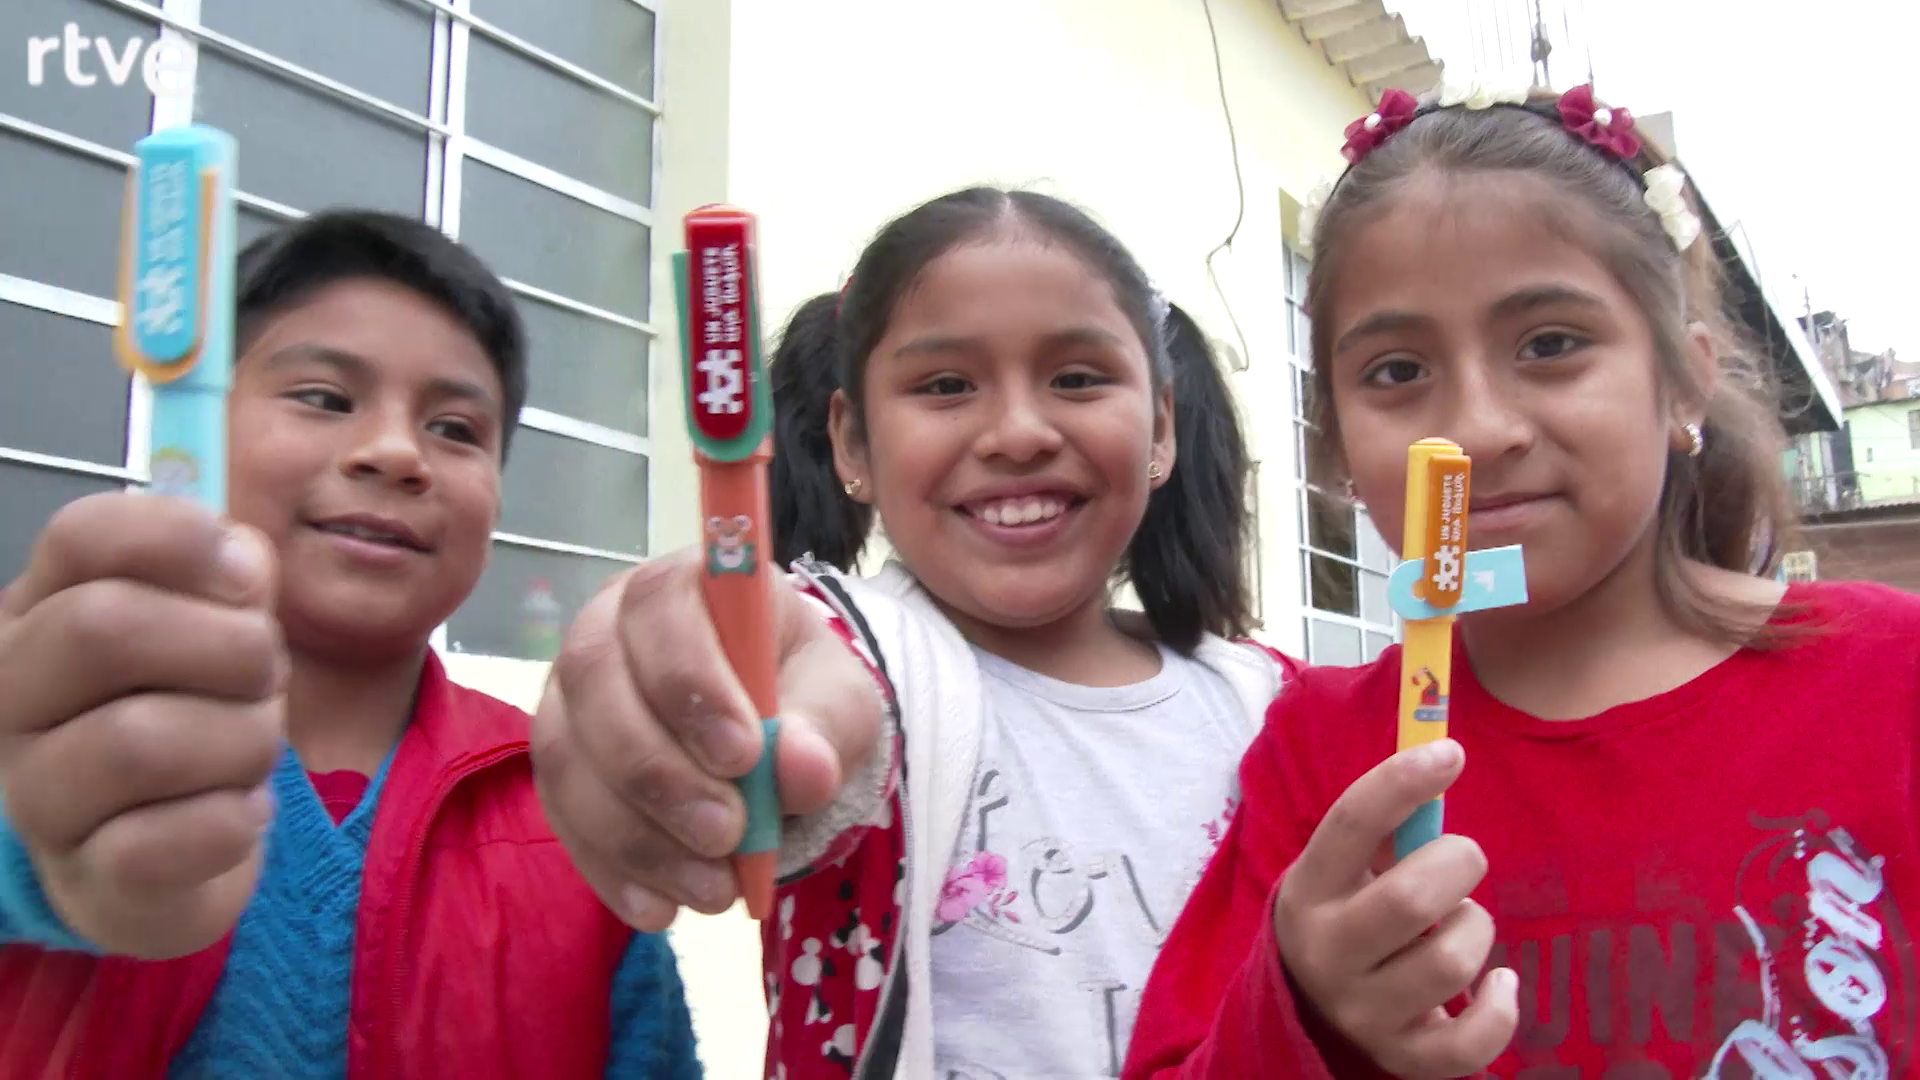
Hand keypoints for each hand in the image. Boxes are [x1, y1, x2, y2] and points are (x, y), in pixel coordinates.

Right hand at [0, 494, 287, 958]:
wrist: (175, 852)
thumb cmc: (192, 710)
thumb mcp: (217, 625)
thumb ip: (233, 573)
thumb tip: (240, 559)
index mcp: (42, 610)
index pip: (80, 536)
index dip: (176, 537)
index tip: (244, 576)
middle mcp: (11, 696)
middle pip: (103, 628)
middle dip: (229, 647)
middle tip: (264, 675)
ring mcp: (37, 792)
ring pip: (140, 739)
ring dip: (243, 738)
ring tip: (250, 748)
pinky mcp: (90, 875)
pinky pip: (174, 836)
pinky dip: (237, 818)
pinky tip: (237, 811)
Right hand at [532, 546, 884, 931]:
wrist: (775, 742)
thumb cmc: (803, 696)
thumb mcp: (841, 703)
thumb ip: (828, 727)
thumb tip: (802, 769)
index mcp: (683, 586)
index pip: (659, 603)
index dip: (689, 677)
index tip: (743, 754)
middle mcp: (607, 628)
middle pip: (595, 679)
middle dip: (660, 771)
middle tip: (729, 835)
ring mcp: (570, 699)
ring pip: (568, 757)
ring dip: (638, 835)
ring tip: (713, 888)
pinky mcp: (560, 768)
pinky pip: (562, 819)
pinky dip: (613, 872)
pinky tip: (664, 909)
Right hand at [1272, 739, 1517, 1078]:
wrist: (1309, 1005)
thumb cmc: (1348, 911)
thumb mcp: (1344, 867)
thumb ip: (1387, 823)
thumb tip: (1440, 747)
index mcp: (1308, 889)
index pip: (1351, 823)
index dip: (1402, 781)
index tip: (1451, 752)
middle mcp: (1327, 952)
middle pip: (1411, 899)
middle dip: (1458, 863)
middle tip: (1462, 858)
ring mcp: (1362, 1011)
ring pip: (1450, 963)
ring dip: (1476, 930)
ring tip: (1462, 924)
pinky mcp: (1401, 1056)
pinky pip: (1470, 1043)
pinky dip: (1500, 1008)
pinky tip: (1497, 984)